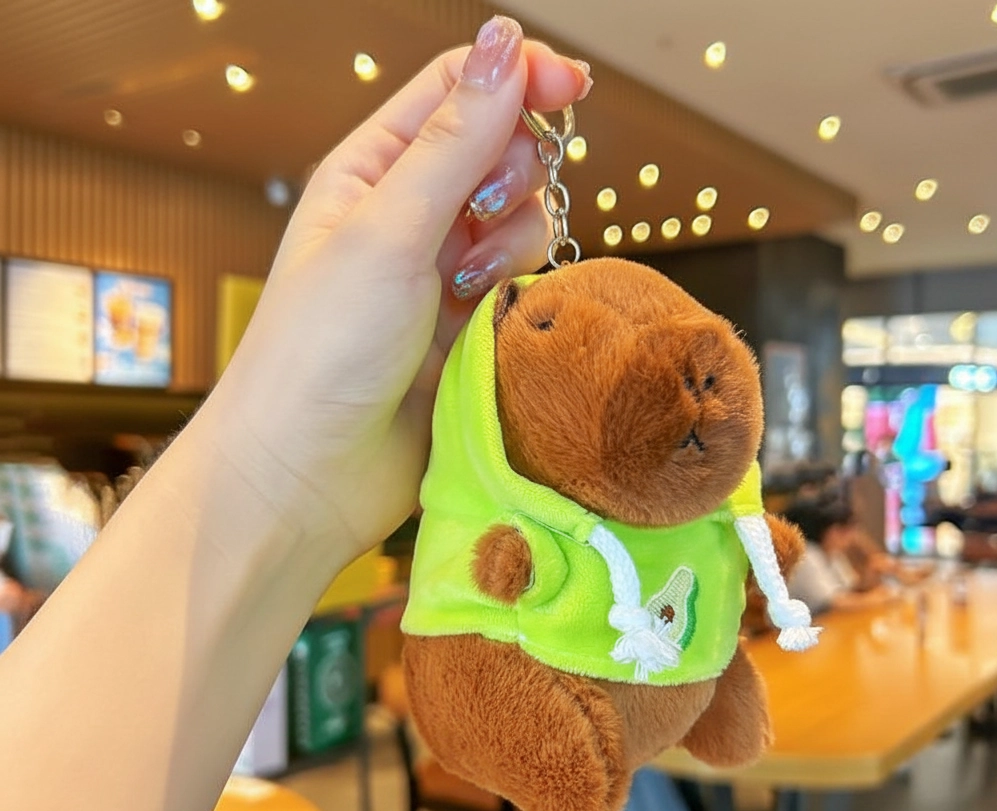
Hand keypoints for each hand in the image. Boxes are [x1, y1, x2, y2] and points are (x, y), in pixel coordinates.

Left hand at [210, 17, 589, 558]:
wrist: (312, 470)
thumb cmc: (322, 346)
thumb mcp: (387, 228)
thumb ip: (456, 140)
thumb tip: (504, 41)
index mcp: (374, 169)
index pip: (460, 90)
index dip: (519, 78)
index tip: (573, 89)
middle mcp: (411, 215)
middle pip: (504, 153)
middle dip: (511, 178)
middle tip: (476, 222)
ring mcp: (444, 275)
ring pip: (524, 223)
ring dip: (512, 246)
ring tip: (466, 291)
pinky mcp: (471, 331)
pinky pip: (524, 287)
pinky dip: (518, 296)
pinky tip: (484, 324)